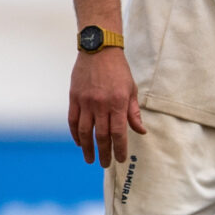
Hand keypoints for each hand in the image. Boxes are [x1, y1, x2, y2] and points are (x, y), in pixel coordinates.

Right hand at [68, 46, 143, 166]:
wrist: (99, 49)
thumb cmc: (118, 70)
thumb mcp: (131, 89)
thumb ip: (134, 113)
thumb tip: (141, 131)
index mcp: (118, 103)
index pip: (119, 133)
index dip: (120, 149)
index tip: (120, 160)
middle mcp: (101, 104)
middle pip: (101, 136)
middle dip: (104, 153)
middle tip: (105, 164)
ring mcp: (85, 102)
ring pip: (84, 132)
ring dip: (87, 148)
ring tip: (90, 159)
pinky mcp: (74, 98)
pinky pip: (72, 121)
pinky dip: (75, 134)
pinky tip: (80, 143)